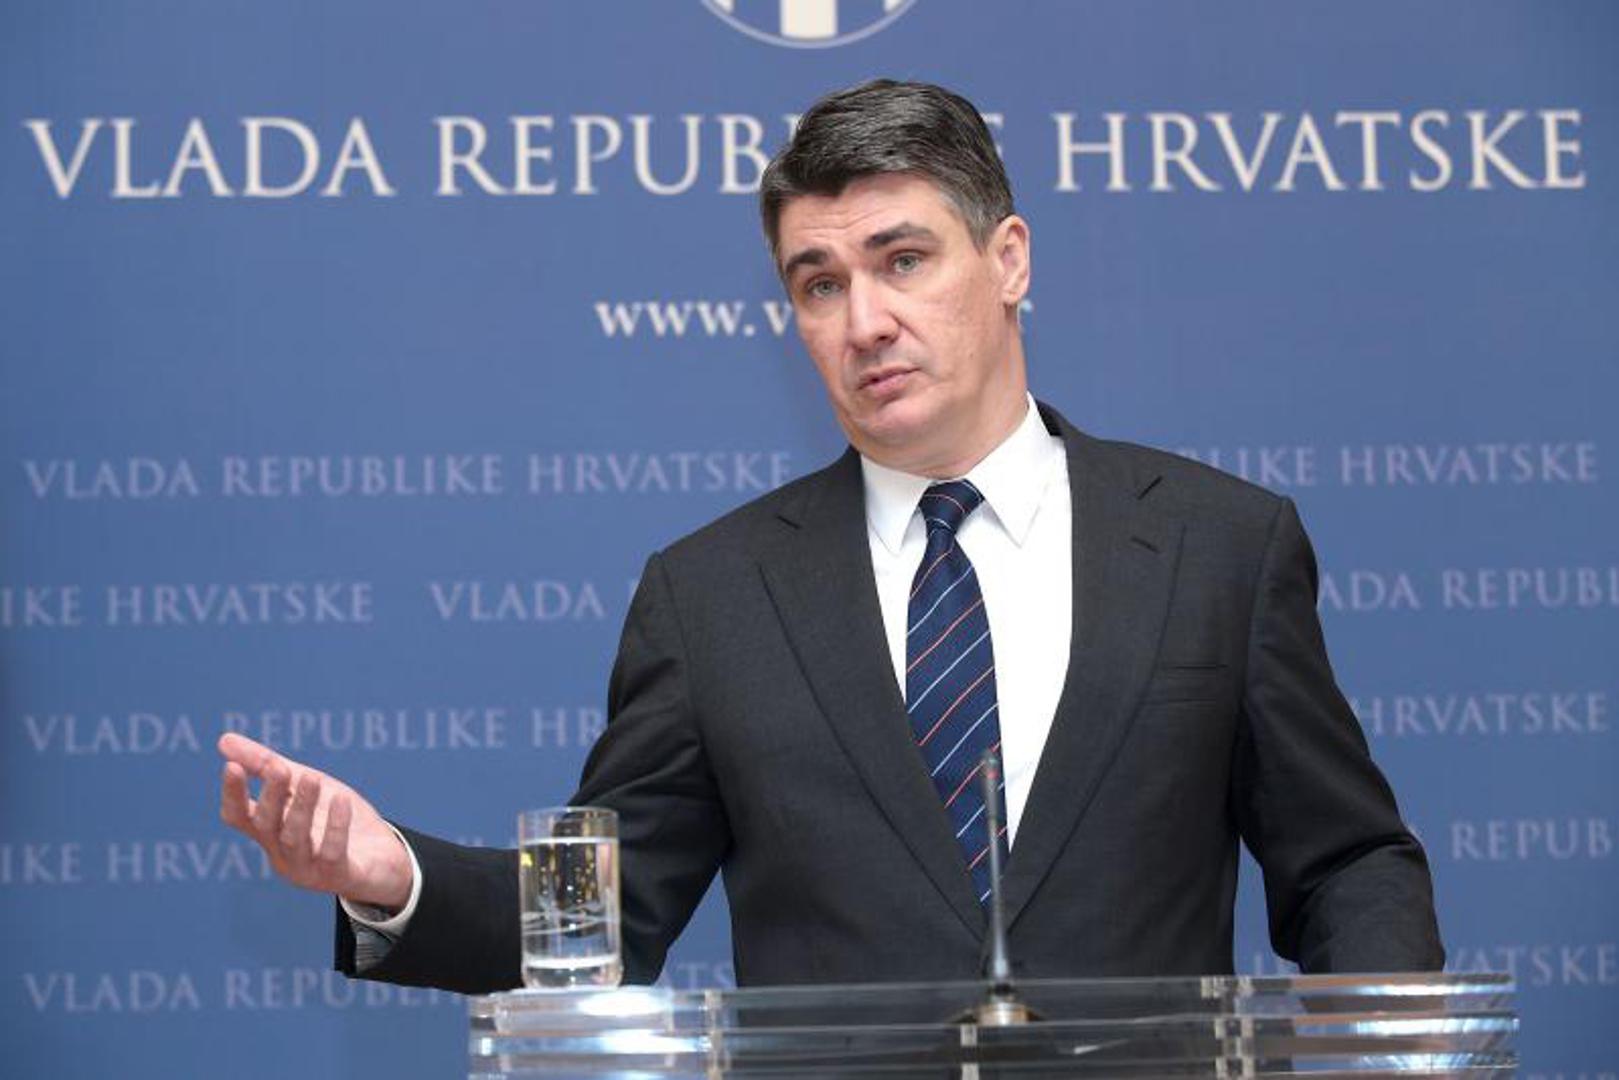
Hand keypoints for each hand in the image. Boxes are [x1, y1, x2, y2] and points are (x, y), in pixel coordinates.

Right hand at [218, 732, 413, 910]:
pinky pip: (332, 853)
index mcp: (270, 832)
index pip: (238, 817)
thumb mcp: (303, 784)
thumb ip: (265, 765)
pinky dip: (335, 826)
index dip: (232, 794)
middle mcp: (282, 853)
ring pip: (296, 839)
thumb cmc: (334, 818)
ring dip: (302, 807)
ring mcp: (308, 869)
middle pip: (267, 826)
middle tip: (279, 768)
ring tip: (312, 778)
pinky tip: (342, 800)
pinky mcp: (338, 875)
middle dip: (271, 796)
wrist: (383, 857)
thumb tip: (223, 739)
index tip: (231, 766)